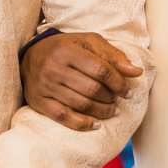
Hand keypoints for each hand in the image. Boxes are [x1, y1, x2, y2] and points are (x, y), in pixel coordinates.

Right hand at [20, 32, 141, 131]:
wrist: (30, 55)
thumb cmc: (66, 48)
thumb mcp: (89, 42)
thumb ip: (113, 56)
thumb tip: (136, 72)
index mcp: (67, 51)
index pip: (101, 70)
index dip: (118, 82)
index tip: (127, 91)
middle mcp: (54, 68)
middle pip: (92, 89)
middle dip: (110, 98)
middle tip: (116, 100)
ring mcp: (45, 87)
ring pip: (80, 105)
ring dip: (101, 111)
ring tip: (110, 110)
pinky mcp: (38, 101)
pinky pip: (63, 117)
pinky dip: (82, 124)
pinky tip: (95, 124)